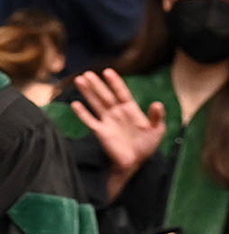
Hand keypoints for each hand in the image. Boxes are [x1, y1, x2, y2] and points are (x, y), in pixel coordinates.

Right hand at [70, 70, 165, 198]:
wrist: (135, 162)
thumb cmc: (147, 145)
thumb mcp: (157, 130)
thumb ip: (156, 117)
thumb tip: (157, 103)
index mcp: (130, 110)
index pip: (121, 93)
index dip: (115, 83)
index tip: (108, 71)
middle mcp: (117, 112)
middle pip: (105, 95)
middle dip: (96, 84)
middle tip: (87, 73)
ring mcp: (107, 121)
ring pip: (95, 104)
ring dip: (87, 93)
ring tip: (79, 81)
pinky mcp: (100, 132)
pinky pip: (90, 121)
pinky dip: (82, 113)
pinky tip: (75, 104)